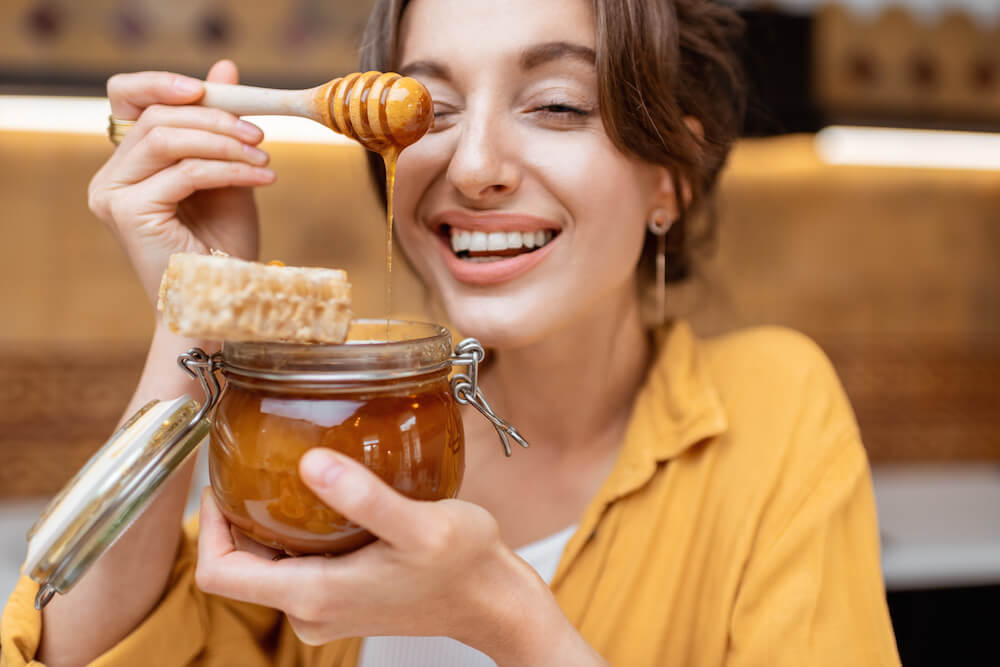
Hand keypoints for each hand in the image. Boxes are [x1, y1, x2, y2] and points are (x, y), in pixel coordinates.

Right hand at [88, 60, 274, 307]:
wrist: (223, 304)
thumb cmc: (223, 248)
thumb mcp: (228, 175)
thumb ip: (220, 127)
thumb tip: (224, 69)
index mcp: (129, 165)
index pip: (128, 100)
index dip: (162, 82)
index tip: (210, 87)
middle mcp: (112, 178)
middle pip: (154, 117)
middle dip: (215, 118)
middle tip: (259, 135)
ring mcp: (114, 195)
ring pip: (167, 139)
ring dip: (225, 143)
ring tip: (264, 160)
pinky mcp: (129, 213)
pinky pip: (186, 172)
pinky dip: (230, 170)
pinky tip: (263, 179)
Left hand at [195, 449, 601, 664]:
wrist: (494, 602)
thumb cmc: (464, 566)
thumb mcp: (418, 525)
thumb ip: (363, 498)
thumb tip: (310, 462)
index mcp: (315, 595)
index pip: (219, 573)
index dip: (207, 527)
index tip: (222, 482)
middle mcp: (311, 611)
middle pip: (241, 565)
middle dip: (237, 517)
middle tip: (255, 463)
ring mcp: (326, 608)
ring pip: (270, 564)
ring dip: (269, 523)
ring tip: (288, 473)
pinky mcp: (343, 598)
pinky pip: (298, 566)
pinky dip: (298, 533)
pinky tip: (325, 498)